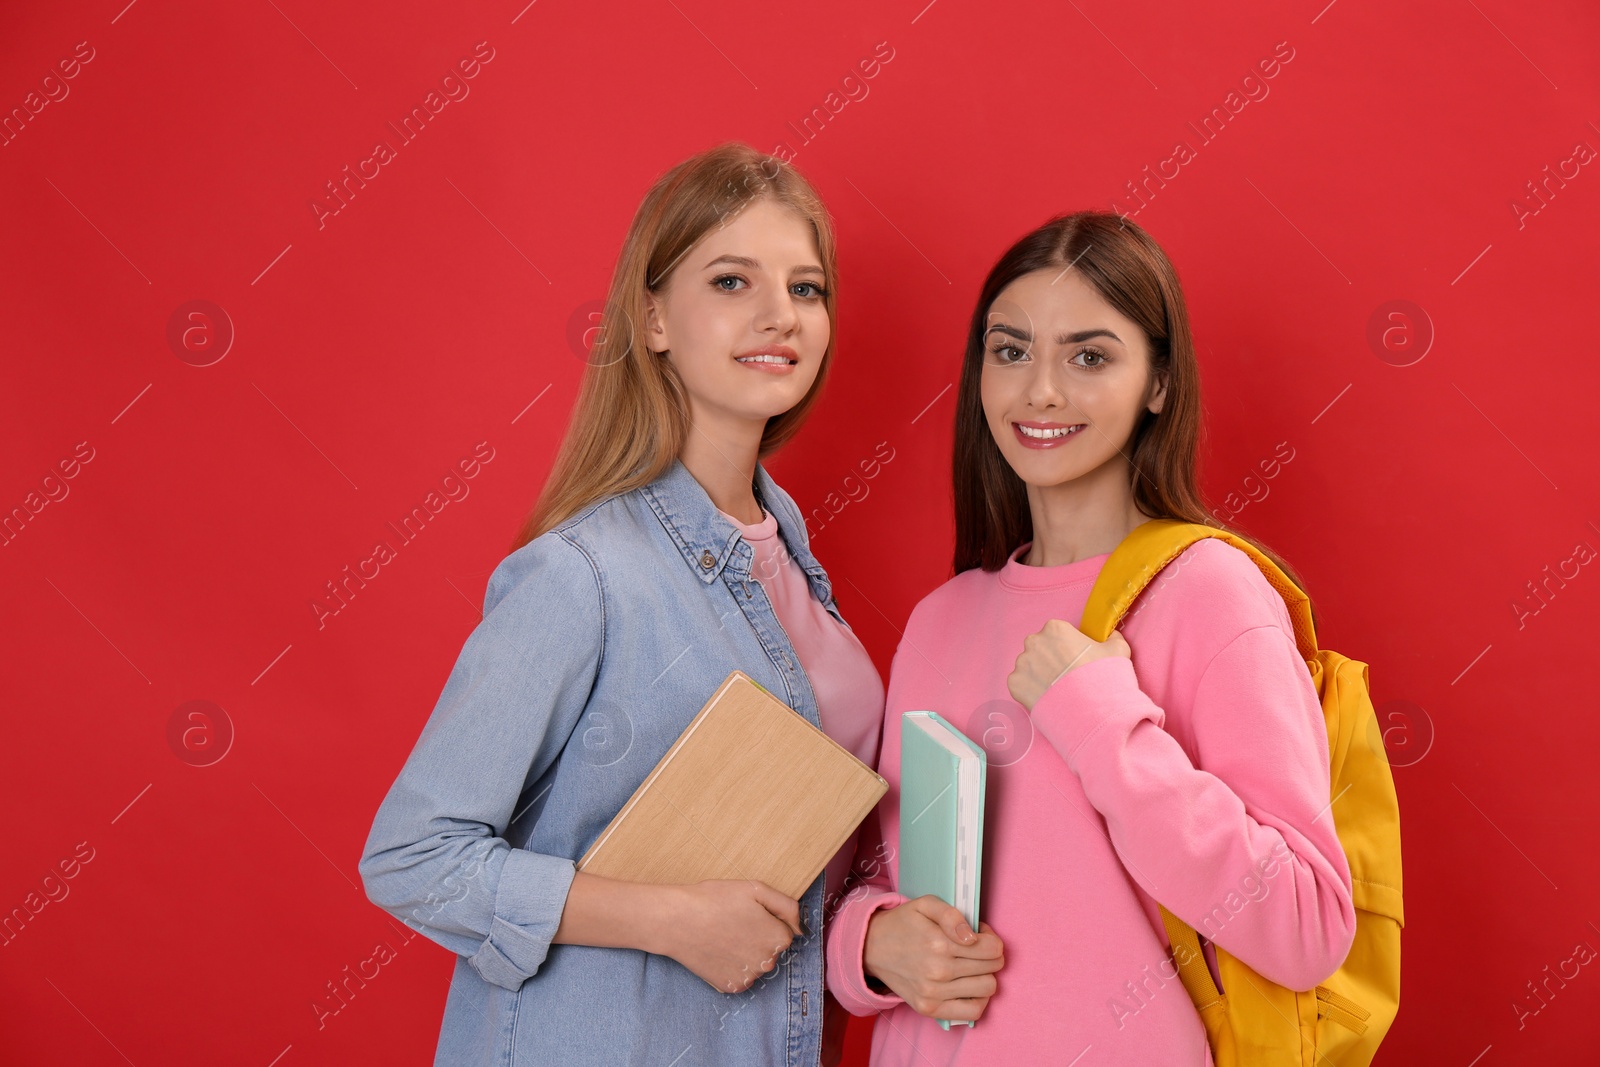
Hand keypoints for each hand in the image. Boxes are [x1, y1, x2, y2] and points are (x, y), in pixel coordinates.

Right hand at [658, 879, 804, 992]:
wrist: (678, 920)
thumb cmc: (715, 899)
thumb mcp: (756, 889)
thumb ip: (787, 907)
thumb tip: (801, 928)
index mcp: (778, 937)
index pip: (784, 932)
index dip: (765, 920)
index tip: (746, 913)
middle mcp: (768, 962)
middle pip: (771, 949)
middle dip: (757, 937)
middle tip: (732, 923)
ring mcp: (750, 978)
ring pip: (756, 964)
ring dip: (745, 953)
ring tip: (723, 936)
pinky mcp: (732, 987)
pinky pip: (741, 976)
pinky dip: (732, 966)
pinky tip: (718, 951)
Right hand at [862, 895, 1004, 1022]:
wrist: (872, 948)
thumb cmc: (903, 924)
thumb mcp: (925, 905)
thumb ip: (952, 914)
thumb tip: (972, 937)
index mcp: (939, 943)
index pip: (992, 948)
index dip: (992, 938)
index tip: (980, 935)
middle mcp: (938, 971)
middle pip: (993, 967)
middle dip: (991, 955)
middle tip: (975, 948)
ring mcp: (933, 993)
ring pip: (987, 988)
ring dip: (986, 975)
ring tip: (971, 966)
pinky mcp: (929, 1009)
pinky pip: (972, 1012)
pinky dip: (979, 999)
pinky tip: (969, 986)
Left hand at [1008, 620, 1129, 711]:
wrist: (1093, 712)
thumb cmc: (1104, 678)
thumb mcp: (1118, 650)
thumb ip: (1112, 638)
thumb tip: (1111, 636)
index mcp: (1055, 628)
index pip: (1057, 634)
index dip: (1068, 648)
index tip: (1076, 661)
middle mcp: (1034, 641)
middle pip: (1040, 648)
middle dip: (1050, 660)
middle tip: (1067, 677)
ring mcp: (1022, 663)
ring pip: (1030, 667)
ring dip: (1041, 676)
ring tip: (1059, 691)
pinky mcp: (1014, 684)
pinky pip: (1022, 685)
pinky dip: (1032, 692)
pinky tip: (1049, 699)